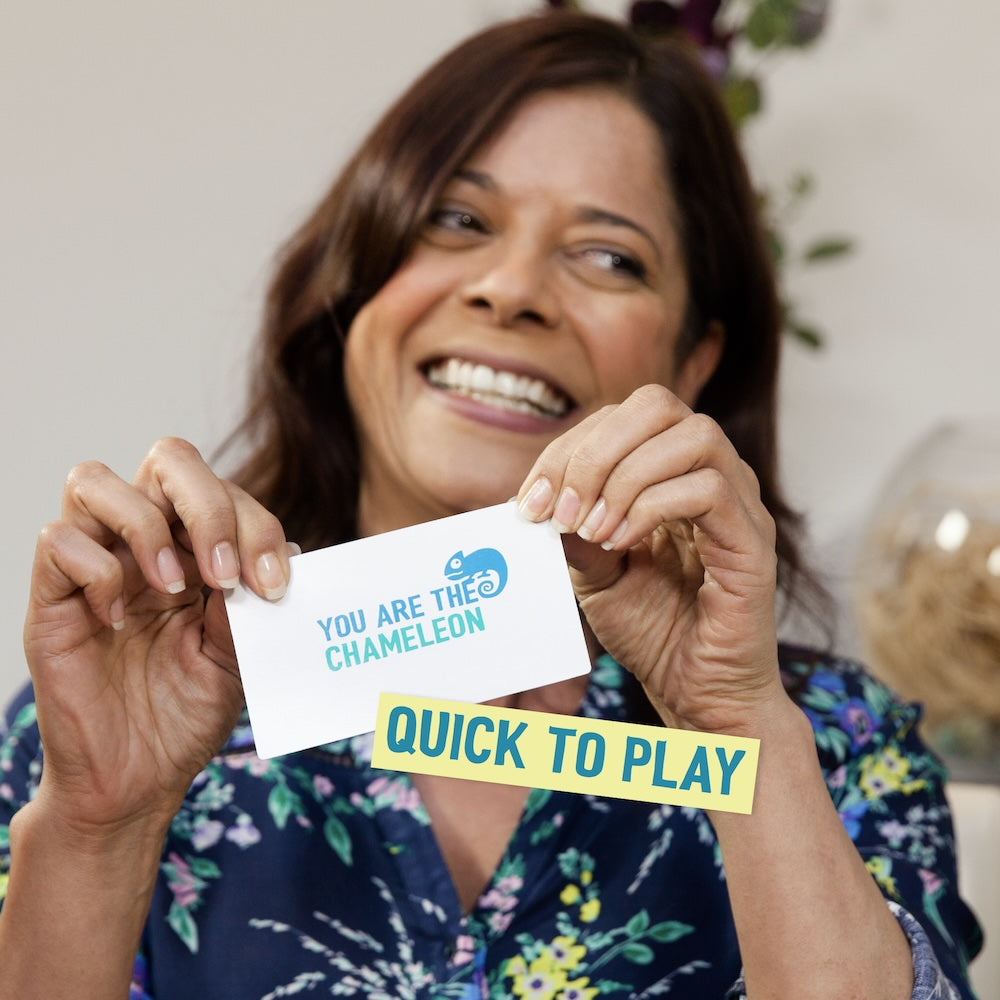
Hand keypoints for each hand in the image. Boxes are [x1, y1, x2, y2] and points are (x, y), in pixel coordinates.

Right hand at [22, 437, 291, 839]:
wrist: (137, 780)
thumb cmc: (187, 714)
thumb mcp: (239, 655)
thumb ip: (253, 600)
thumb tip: (287, 547)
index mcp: (196, 550)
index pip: (223, 490)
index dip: (255, 524)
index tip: (275, 583)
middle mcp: (145, 545)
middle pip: (167, 461)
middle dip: (209, 503)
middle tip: (228, 573)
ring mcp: (95, 566)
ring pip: (95, 481)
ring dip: (148, 526)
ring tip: (173, 588)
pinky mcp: (52, 600)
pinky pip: (58, 541)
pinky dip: (98, 570)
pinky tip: (121, 619)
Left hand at [516, 385, 785, 735]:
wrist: (696, 692)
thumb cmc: (652, 630)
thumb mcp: (592, 574)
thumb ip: (574, 531)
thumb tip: (542, 499)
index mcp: (669, 473)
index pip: (618, 419)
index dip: (566, 450)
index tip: (529, 504)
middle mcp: (710, 474)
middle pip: (657, 405)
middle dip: (593, 451)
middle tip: (561, 511)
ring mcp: (739, 503)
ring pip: (692, 435)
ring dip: (625, 476)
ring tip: (593, 529)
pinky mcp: (753, 540)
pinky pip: (709, 489)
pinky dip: (652, 507)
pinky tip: (621, 543)